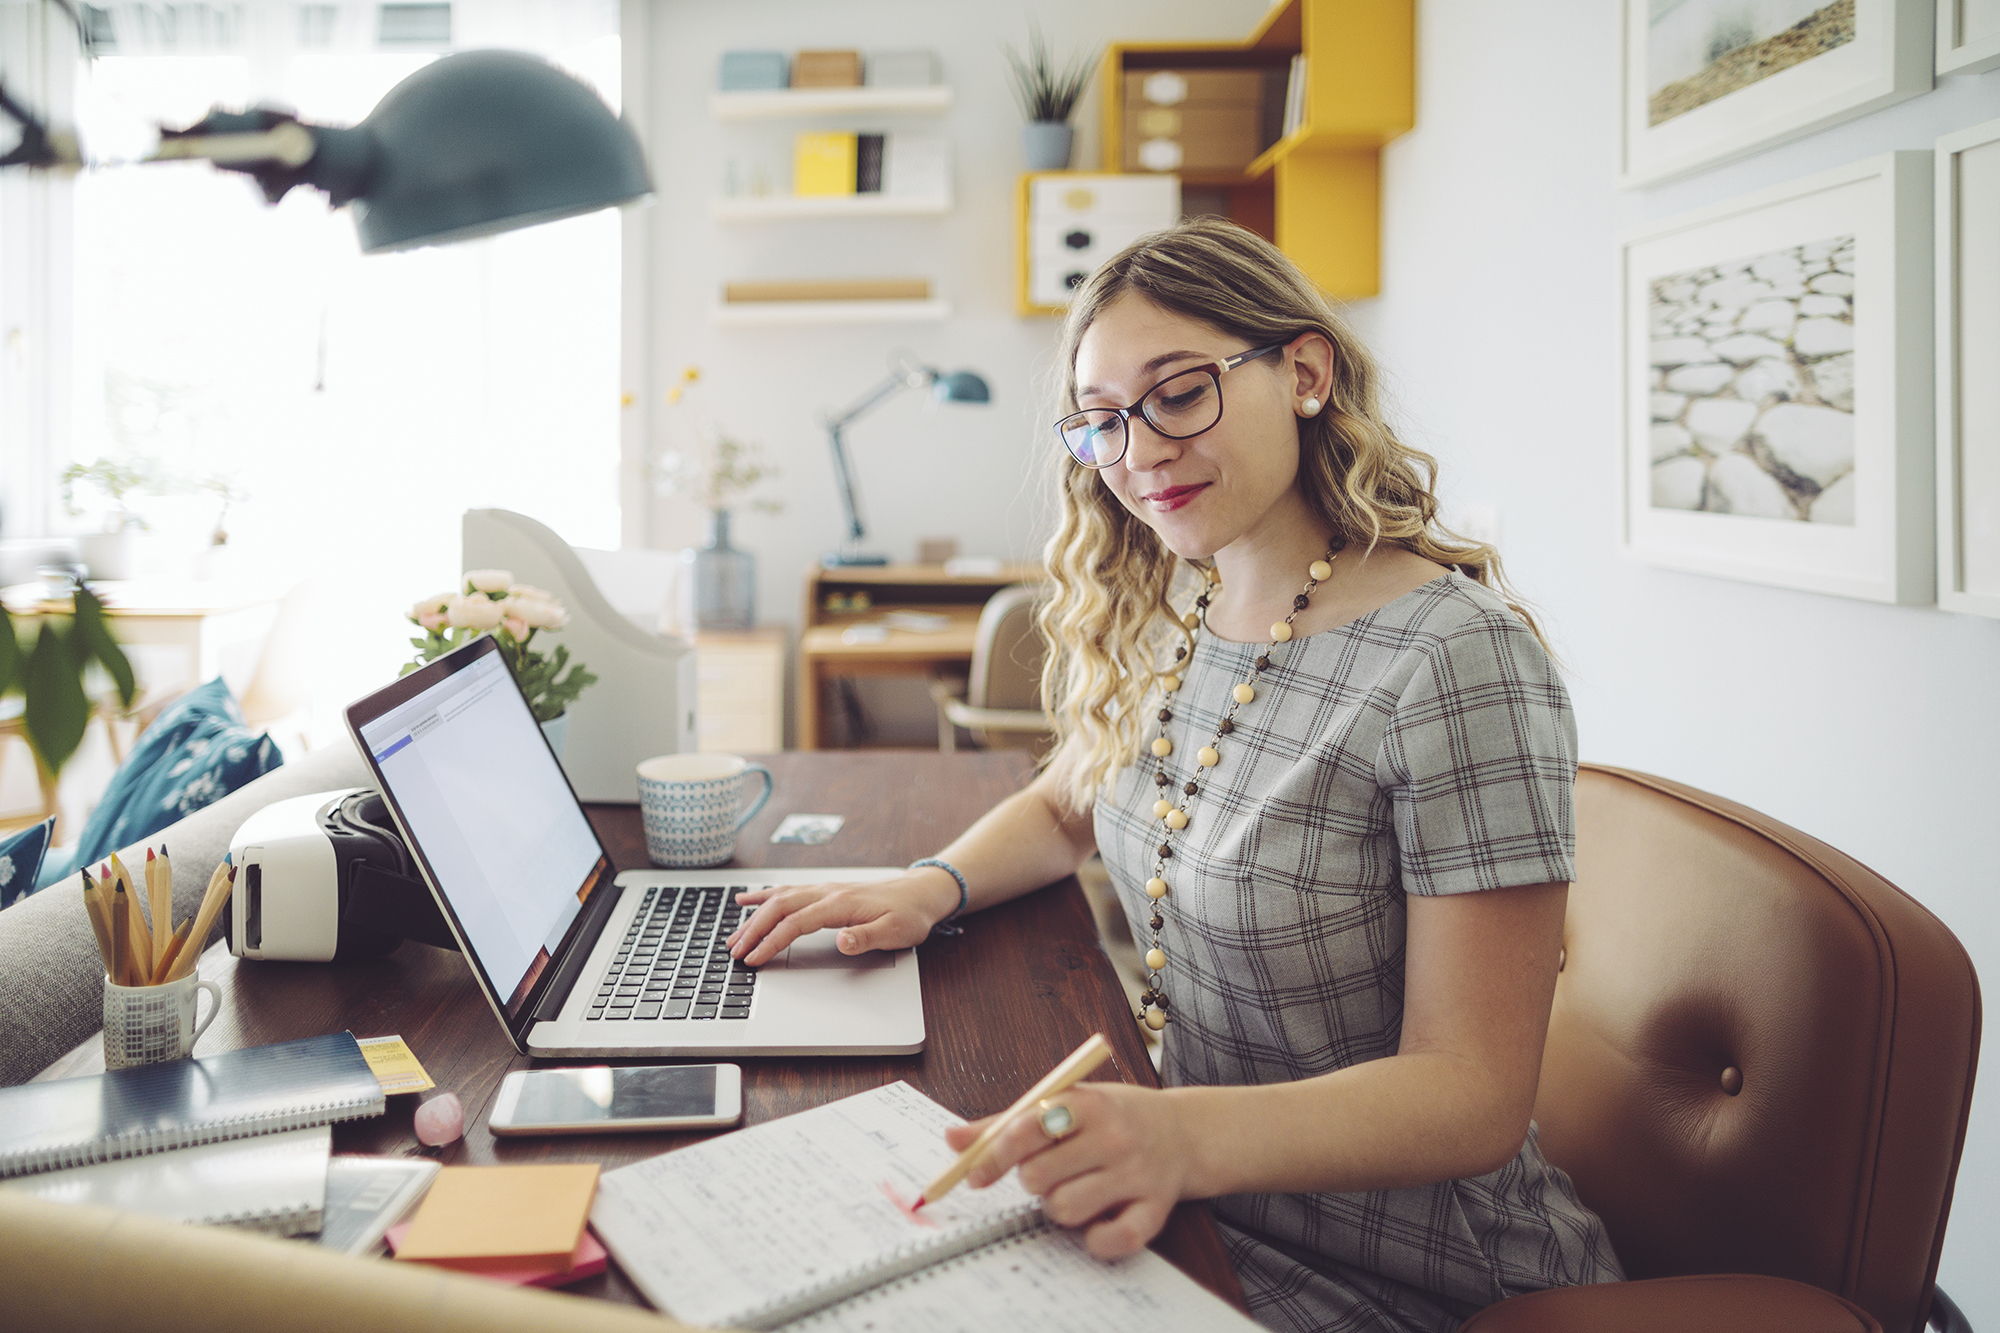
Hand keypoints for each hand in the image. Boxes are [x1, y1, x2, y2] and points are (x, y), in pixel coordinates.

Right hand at [727, 869, 958, 965]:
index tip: (755, 959)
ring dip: (754, 917)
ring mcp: (824, 890)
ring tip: (733, 935)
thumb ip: (866, 937)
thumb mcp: (896, 932)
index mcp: (840, 904)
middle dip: (754, 930)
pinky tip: (747, 899)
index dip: (772, 942)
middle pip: (780, 908)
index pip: (796, 923)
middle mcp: (827, 893)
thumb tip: (841, 940)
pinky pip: (788, 891)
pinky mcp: (825, 891)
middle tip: (734, 952)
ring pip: (780, 899)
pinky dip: (764, 896)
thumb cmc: (910, 914)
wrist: (921, 892)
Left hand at [946, 1083, 1190, 1259]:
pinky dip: (1096, 1239)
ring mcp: (1137, 1174)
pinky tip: (1098, 1221)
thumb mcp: (1066, 1103)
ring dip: (1058, 1208)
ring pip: (1065, 1210)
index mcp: (1087, 1103)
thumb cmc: (1112, 1117)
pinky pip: (1111, 1240)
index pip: (1026, 1127)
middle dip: (1032, 1181)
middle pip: (1039, 1176)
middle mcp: (1114, 1136)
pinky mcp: (1155, 1209)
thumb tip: (952, 1139)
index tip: (975, 1176)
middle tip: (1048, 1173)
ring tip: (1074, 1191)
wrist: (1184, 1132)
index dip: (993, 1156)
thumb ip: (1008, 1122)